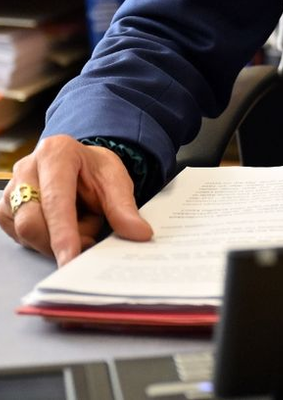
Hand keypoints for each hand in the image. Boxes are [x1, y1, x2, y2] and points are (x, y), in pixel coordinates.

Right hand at [0, 135, 152, 264]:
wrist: (78, 165)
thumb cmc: (94, 171)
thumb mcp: (115, 181)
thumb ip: (124, 208)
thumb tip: (139, 233)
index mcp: (55, 153)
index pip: (55, 200)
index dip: (63, 232)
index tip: (71, 258)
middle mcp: (26, 170)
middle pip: (32, 222)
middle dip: (63, 240)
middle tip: (92, 236)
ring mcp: (11, 192)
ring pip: (27, 234)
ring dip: (57, 240)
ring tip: (81, 221)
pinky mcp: (6, 212)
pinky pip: (24, 240)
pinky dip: (48, 240)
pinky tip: (65, 226)